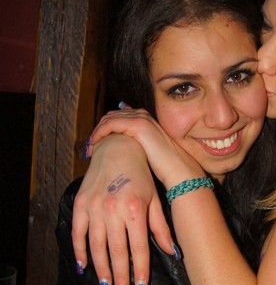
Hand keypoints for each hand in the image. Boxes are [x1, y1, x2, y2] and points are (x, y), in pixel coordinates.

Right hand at [72, 134, 173, 284]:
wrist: (117, 148)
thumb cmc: (141, 174)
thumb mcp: (154, 199)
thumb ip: (161, 227)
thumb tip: (174, 252)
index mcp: (135, 209)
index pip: (139, 248)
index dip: (140, 271)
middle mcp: (114, 209)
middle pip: (117, 252)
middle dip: (120, 277)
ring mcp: (95, 207)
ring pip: (97, 247)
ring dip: (101, 269)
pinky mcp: (81, 203)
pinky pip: (78, 232)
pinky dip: (79, 251)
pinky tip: (83, 267)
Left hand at [88, 108, 202, 189]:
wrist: (178, 170)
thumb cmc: (164, 166)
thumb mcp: (145, 152)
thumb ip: (134, 145)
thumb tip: (120, 148)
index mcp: (145, 119)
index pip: (117, 117)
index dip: (104, 129)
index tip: (95, 145)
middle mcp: (142, 115)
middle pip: (110, 116)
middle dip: (97, 130)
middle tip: (89, 148)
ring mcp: (141, 118)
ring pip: (108, 119)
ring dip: (96, 133)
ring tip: (90, 148)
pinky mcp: (138, 125)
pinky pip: (111, 124)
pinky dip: (100, 133)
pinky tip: (95, 145)